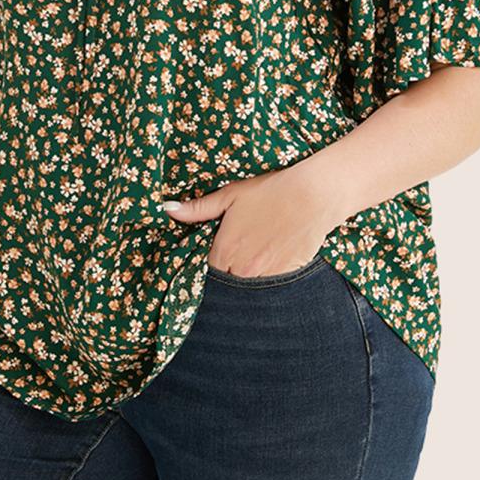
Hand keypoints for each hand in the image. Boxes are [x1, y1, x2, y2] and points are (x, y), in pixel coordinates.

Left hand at [162, 165, 338, 276]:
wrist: (312, 196)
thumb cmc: (269, 191)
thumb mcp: (230, 195)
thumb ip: (198, 208)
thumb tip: (167, 209)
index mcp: (225, 250)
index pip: (207, 270)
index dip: (212, 261)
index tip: (219, 251)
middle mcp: (242, 269)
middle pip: (226, 282)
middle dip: (229, 271)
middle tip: (240, 251)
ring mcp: (264, 277)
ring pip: (247, 287)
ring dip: (247, 276)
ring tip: (256, 254)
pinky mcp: (285, 279)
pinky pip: (269, 288)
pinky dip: (267, 278)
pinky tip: (272, 258)